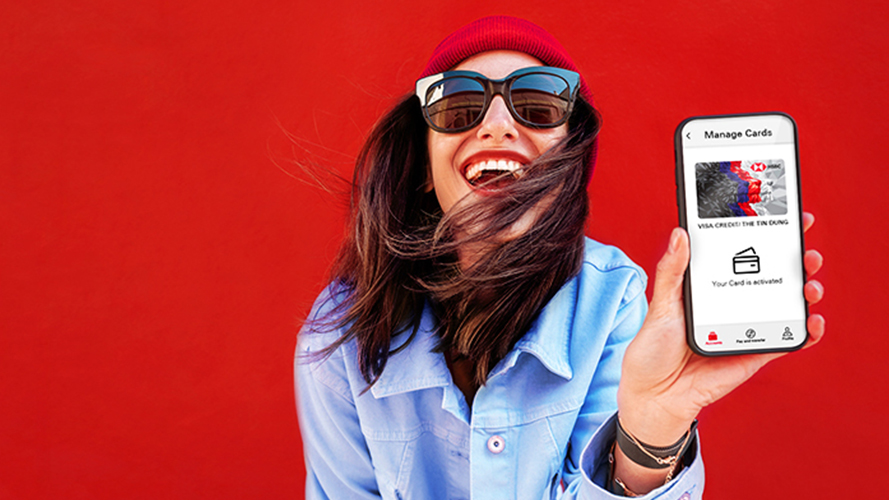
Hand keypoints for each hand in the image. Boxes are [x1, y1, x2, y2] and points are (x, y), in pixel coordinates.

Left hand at [617, 212, 824, 445]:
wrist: (654, 394)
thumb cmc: (653, 349)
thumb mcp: (661, 305)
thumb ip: (672, 271)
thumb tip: (680, 234)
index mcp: (711, 287)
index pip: (742, 254)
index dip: (765, 236)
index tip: (783, 216)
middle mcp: (732, 303)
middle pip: (772, 275)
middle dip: (796, 259)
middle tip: (805, 249)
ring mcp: (746, 327)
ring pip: (786, 304)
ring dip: (806, 291)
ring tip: (809, 285)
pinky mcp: (755, 352)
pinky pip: (787, 340)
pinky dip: (806, 331)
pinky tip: (812, 322)